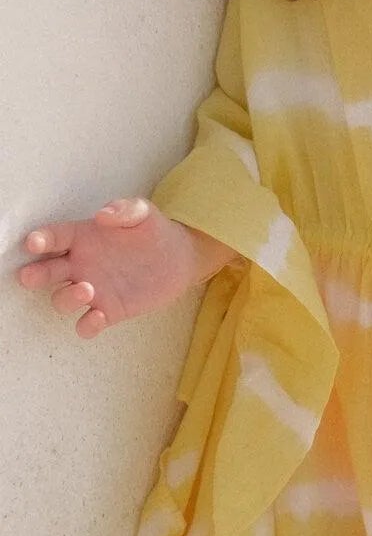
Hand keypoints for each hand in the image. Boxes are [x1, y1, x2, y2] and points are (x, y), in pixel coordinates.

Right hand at [15, 198, 229, 339]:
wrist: (179, 258)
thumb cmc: (153, 230)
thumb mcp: (144, 212)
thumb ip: (124, 210)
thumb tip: (103, 215)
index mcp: (83, 237)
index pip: (55, 238)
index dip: (41, 240)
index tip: (33, 243)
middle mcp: (80, 264)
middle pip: (46, 272)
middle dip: (34, 275)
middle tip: (29, 276)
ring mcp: (92, 290)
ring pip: (62, 300)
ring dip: (67, 298)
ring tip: (87, 289)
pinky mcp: (109, 311)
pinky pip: (87, 324)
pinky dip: (87, 326)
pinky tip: (98, 317)